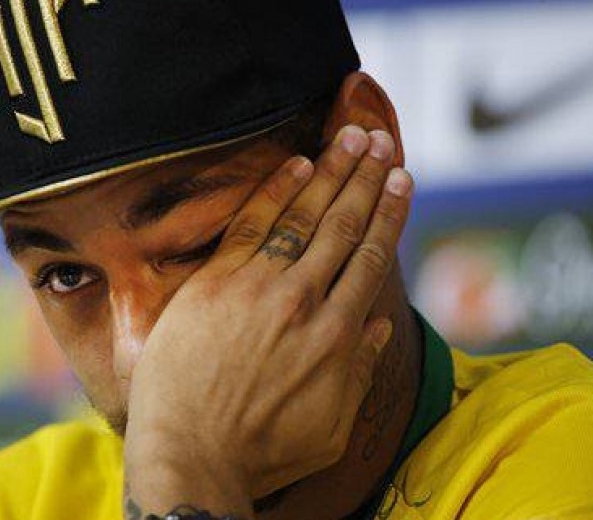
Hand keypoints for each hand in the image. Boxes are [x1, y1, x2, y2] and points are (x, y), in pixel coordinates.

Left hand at [124, 126, 412, 515]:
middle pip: (344, 226)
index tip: (402, 182)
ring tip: (351, 137)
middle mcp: (304, 301)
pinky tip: (297, 164)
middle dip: (366, 180)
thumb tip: (376, 326)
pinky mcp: (216, 281)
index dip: (389, 215)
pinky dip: (277, 191)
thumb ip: (359, 372)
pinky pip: (252, 223)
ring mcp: (258, 286)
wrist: (190, 454)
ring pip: (304, 216)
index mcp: (338, 336)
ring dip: (331, 172)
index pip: (371, 258)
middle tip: (381, 144)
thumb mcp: (330, 427)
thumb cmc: (259, 452)